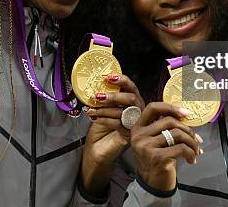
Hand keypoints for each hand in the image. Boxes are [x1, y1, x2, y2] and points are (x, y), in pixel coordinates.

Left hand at [80, 74, 144, 195]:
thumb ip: (103, 98)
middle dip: (114, 96)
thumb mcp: (101, 109)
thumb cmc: (101, 129)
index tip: (108, 77)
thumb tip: (95, 85)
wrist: (97, 150)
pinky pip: (119, 124)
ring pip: (124, 111)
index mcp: (130, 101)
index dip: (121, 80)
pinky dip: (105, 119)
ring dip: (105, 109)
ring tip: (91, 109)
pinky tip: (95, 118)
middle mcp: (136, 111)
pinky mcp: (129, 135)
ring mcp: (134, 123)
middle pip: (131, 98)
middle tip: (98, 96)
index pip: (131, 87)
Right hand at [131, 102, 203, 191]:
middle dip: (187, 129)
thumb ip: (163, 127)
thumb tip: (185, 116)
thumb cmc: (157, 160)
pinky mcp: (157, 157)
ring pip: (177, 134)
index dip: (170, 107)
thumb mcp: (155, 141)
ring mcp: (147, 147)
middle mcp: (139, 136)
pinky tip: (192, 159)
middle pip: (169, 121)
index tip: (186, 113)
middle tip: (196, 139)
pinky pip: (181, 148)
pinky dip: (191, 152)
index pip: (153, 108)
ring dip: (192, 142)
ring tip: (195, 150)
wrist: (152, 184)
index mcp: (138, 128)